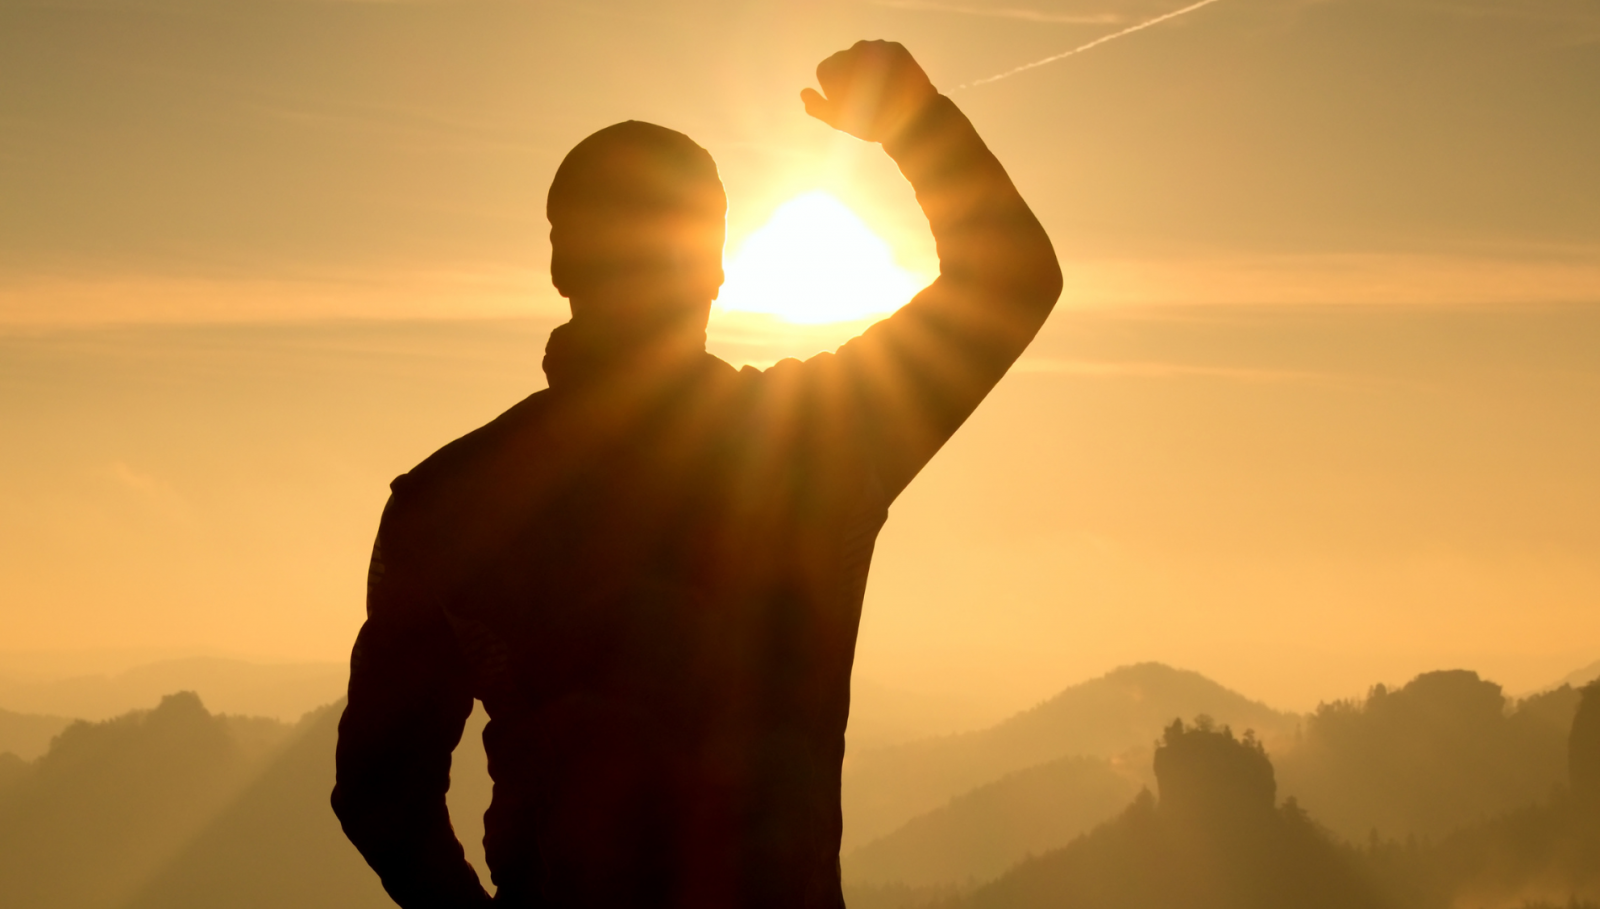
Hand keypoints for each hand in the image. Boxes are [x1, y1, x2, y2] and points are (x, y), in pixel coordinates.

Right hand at [800, 40, 937, 143]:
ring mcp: (876, 47)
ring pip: (863, 56)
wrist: (912, 119)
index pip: (825, 72)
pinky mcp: (894, 47)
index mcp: (834, 67)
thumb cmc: (870, 123)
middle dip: (849, 76)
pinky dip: (885, 65)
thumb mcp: (839, 121)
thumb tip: (804, 93)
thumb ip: (817, 106)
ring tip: (880, 91)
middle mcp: (852, 51)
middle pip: (843, 61)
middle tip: (865, 98)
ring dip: (866, 69)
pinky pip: (883, 54)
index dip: (833, 90)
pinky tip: (892, 82)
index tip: (848, 104)